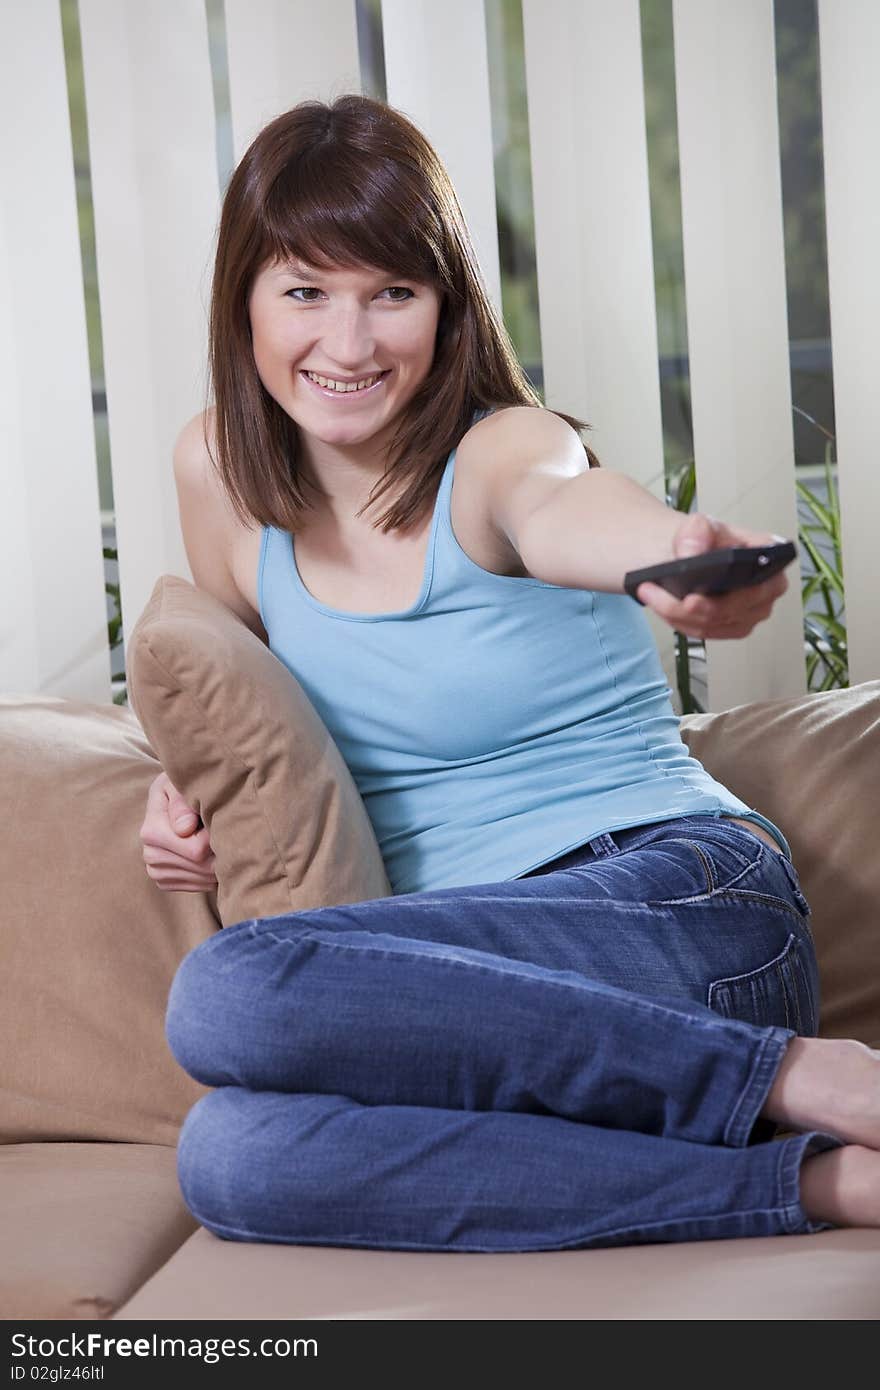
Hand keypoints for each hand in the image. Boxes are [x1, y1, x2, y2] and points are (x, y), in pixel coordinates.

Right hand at [140, 770, 217, 892]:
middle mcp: (150, 854)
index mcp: (151, 831)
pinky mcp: (165, 882)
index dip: (216, 837)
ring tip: (216, 841)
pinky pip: (199, 886)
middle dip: (220, 851)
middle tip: (224, 832)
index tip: (221, 820)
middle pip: (202, 867)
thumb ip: (182, 802)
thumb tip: (184, 829)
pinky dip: (211, 873)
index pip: (197, 850)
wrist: (172, 798)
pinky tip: (210, 855)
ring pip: (203, 879)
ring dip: (218, 863)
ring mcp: (156, 871)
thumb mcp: (178, 784)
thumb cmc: (180, 787)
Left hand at [635, 513, 789, 639]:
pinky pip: (705, 632)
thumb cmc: (704, 539)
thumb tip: (692, 553)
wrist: (690, 552)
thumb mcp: (700, 525)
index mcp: (769, 558)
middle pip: (729, 611)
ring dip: (676, 615)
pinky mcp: (733, 626)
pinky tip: (661, 607)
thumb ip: (697, 531)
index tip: (691, 598)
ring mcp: (752, 612)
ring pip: (712, 625)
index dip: (729, 597)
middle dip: (687, 608)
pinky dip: (679, 622)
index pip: (758, 584)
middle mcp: (767, 589)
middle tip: (653, 593)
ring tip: (649, 594)